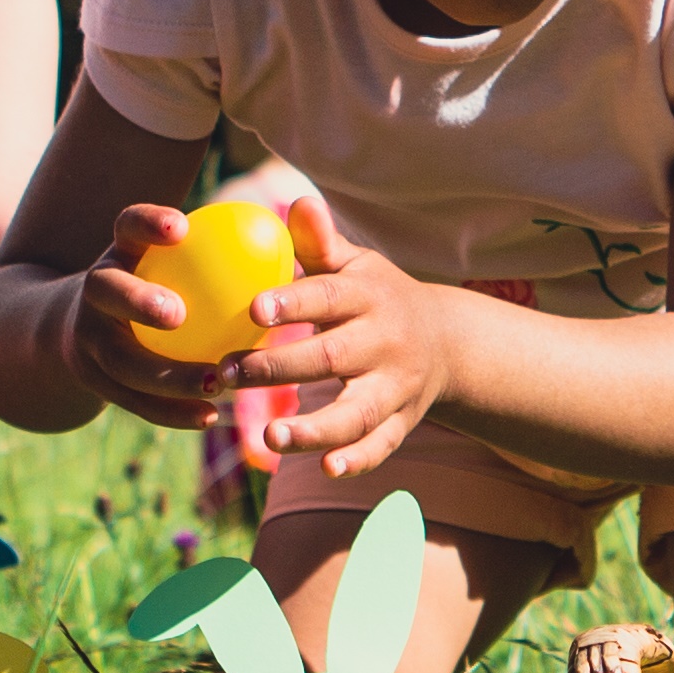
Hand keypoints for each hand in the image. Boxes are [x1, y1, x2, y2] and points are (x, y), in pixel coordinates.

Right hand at [60, 202, 233, 433]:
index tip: (182, 228)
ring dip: (166, 374)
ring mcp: (88, 338)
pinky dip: (172, 410)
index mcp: (122, 253)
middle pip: (106, 290)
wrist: (93, 329)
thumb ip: (238, 243)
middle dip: (137, 300)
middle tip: (178, 313)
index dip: (148, 223)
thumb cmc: (170, 284)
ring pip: (120, 360)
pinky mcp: (95, 381)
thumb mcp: (185, 258)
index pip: (127, 225)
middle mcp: (96, 291)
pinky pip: (135, 400)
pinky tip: (211, 416)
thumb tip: (306, 213)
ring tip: (214, 382)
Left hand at [228, 194, 450, 479]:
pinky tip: (326, 469)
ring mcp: (396, 388)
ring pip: (358, 413)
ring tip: (270, 437)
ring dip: (315, 429)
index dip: (294, 302)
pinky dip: (358, 460)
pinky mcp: (401, 423)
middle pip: (333, 358)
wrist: (445, 342)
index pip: (329, 298)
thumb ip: (320, 244)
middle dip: (281, 368)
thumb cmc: (376, 297)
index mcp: (369, 297)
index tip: (253, 308)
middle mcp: (385, 343)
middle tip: (228, 374)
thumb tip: (297, 203)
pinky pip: (382, 446)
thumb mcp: (357, 265)